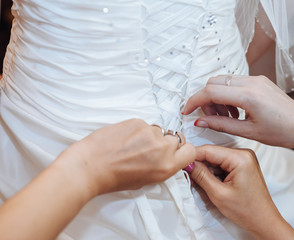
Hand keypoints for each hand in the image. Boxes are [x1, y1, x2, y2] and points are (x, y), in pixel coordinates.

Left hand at [55, 119, 195, 197]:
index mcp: (166, 166)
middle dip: (165, 143)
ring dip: (149, 136)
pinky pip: (143, 124)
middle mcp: (162, 148)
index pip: (191, 151)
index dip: (184, 150)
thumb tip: (167, 157)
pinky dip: (136, 130)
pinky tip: (124, 139)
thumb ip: (162, 167)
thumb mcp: (146, 180)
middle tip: (150, 148)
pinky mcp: (137, 121)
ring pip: (158, 130)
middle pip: (176, 139)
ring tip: (132, 145)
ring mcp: (150, 133)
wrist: (90, 167)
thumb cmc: (113, 178)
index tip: (178, 150)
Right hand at [183, 75, 293, 147]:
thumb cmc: (282, 132)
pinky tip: (234, 112)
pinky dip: (227, 95)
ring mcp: (256, 79)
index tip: (186, 111)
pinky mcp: (258, 81)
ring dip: (217, 98)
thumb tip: (199, 121)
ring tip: (225, 117)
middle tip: (209, 118)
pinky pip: (234, 82)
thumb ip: (221, 125)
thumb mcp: (248, 132)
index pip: (211, 91)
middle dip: (205, 99)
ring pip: (223, 81)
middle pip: (214, 82)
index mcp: (249, 96)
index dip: (194, 101)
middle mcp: (251, 82)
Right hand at [189, 145, 293, 239]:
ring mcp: (244, 159)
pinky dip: (214, 173)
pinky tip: (212, 183)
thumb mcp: (218, 194)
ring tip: (202, 183)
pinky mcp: (242, 165)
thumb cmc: (248, 211)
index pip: (208, 150)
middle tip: (189, 175)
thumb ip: (201, 176)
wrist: (264, 221)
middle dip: (199, 164)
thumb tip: (188, 163)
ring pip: (215, 159)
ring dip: (206, 170)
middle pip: (212, 153)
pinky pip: (222, 164)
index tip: (180, 162)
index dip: (192, 156)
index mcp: (241, 158)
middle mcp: (244, 154)